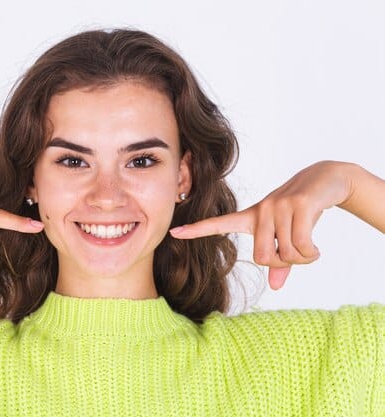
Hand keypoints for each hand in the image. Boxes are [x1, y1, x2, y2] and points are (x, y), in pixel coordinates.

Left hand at [169, 161, 352, 289]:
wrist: (327, 179)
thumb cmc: (301, 211)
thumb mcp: (286, 234)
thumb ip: (279, 260)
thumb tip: (275, 286)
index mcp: (251, 217)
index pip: (218, 224)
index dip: (196, 230)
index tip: (173, 233)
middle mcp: (261, 209)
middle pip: (262, 257)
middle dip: (283, 264)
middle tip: (298, 256)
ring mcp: (279, 205)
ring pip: (286, 253)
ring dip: (303, 259)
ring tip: (311, 248)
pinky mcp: (299, 204)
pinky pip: (302, 245)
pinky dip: (312, 254)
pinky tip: (317, 248)